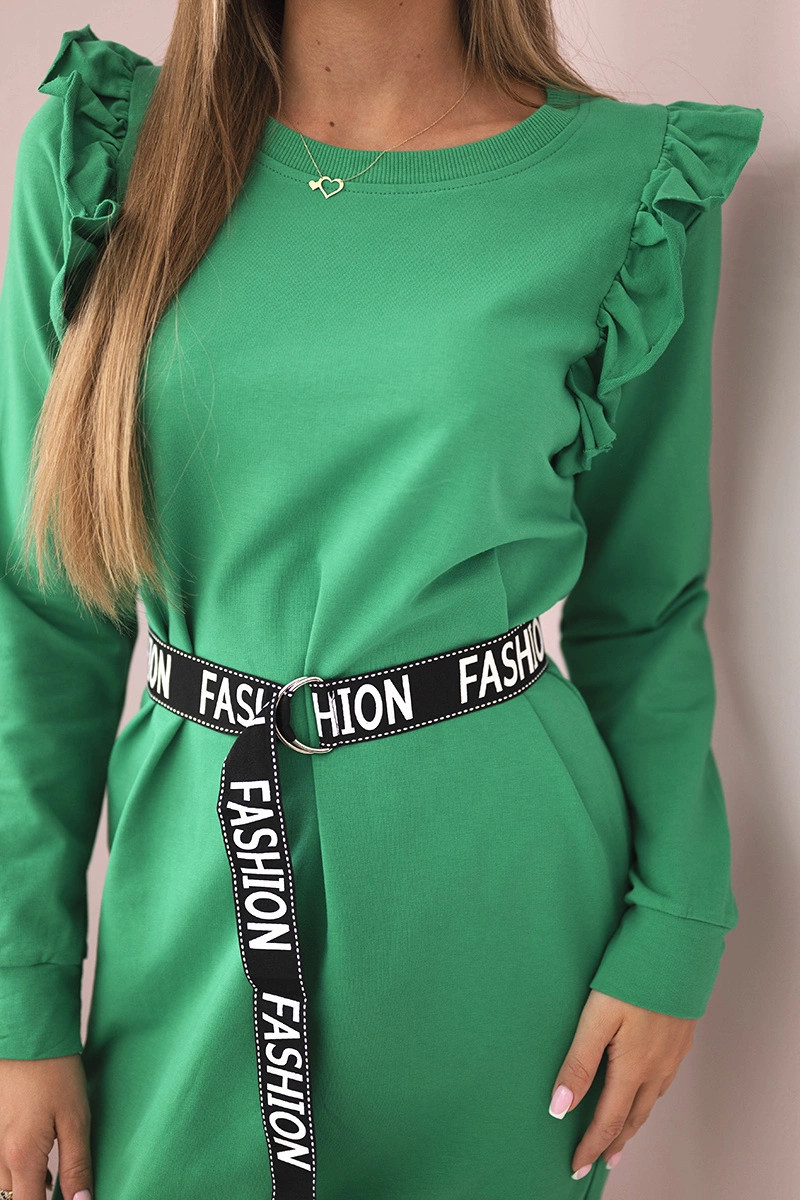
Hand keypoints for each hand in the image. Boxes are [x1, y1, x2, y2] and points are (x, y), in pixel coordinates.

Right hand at [0, 1054, 91, 1199]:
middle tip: (59, 1189)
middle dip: (34, 1199)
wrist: (28, 1034)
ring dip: (24, 1189)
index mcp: (22, 1157)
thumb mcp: (76, 1119)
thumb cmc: (55, 1072)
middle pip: (12, 1199)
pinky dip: (15, 1172)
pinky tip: (37, 1163)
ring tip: (51, 1183)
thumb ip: (76, 1165)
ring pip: (1, 1185)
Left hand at [548, 988, 696, 1177]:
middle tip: (601, 1161)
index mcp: (634, 1067)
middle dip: (614, 1142)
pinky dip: (648, 1097)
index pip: (609, 1120)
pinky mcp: (681, 1037)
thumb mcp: (596, 1017)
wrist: (679, 945)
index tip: (576, 1165)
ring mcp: (672, 1053)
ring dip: (633, 1122)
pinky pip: (663, 1080)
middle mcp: (657, 1067)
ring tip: (620, 1134)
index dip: (591, 1146)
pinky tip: (644, 1090)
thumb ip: (578, 1062)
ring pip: (651, 1100)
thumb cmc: (633, 975)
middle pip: (633, 1117)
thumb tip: (560, 1108)